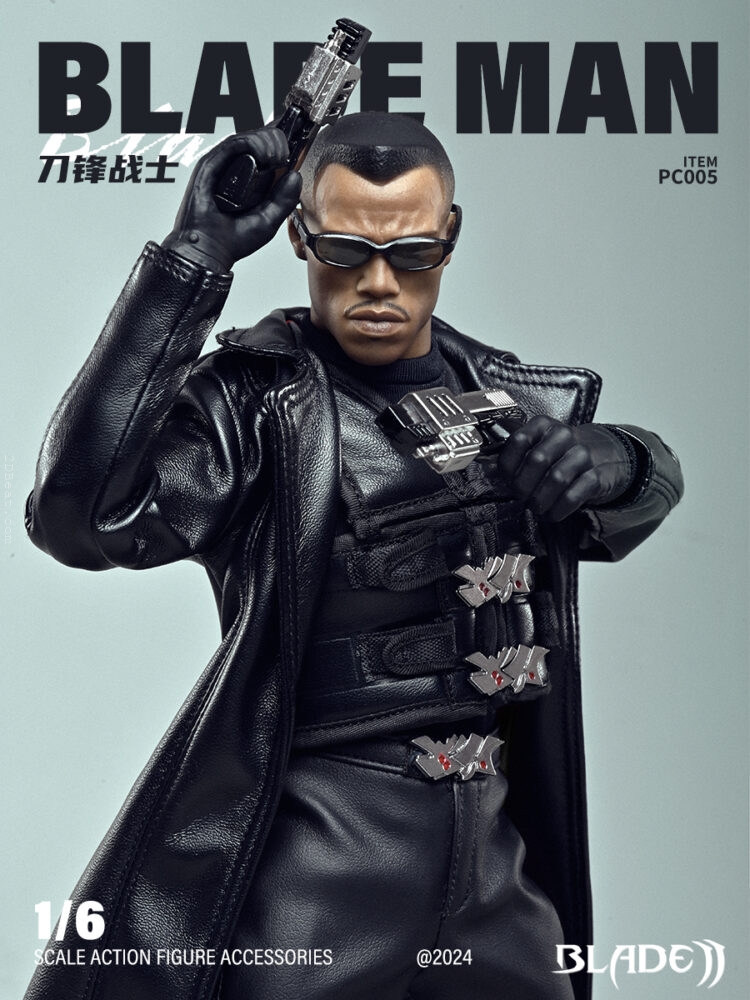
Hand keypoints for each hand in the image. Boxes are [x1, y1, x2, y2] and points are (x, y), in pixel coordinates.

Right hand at [162, 127, 301, 270]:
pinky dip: (252, 144)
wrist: (208, 250)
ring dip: (268, 141)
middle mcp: (235, 170)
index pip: (266, 150)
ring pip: (248, 138)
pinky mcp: (210, 164)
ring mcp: (222, 166)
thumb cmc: (230, 240)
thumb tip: (295, 176)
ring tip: (277, 157)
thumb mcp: (268, 220)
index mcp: (249, 181)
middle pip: (258, 139)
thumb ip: (284, 200)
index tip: (296, 147)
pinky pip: (233, 144)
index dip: (282, 144)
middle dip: (278, 141)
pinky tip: (265, 156)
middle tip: (285, 155)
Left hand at [496, 416, 634, 520]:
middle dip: (524, 486)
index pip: (518, 441)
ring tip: (537, 508)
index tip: (507, 480)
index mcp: (544, 425)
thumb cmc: (563, 454)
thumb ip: (517, 455)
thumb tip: (486, 470)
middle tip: (522, 498)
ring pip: (556, 479)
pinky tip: (554, 513)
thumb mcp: (541, 445)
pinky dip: (559, 509)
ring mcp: (583, 454)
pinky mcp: (597, 475)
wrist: (607, 454)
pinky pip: (574, 495)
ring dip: (541, 500)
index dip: (508, 465)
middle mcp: (564, 435)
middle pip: (536, 461)